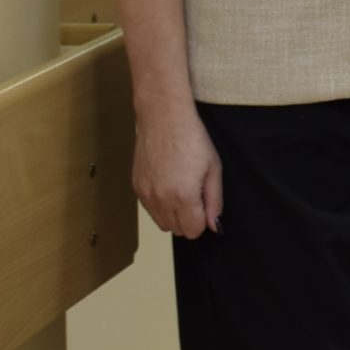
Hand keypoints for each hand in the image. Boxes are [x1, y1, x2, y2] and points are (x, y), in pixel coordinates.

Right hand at [133, 103, 222, 238]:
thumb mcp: (213, 170)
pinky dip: (160, 205)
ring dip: (173, 215)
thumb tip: (214, 226)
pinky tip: (168, 184)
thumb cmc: (193, 140)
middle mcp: (161, 199)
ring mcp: (145, 194)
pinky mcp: (136, 187)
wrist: (164, 119)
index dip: (202, 221)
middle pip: (177, 230)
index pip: (193, 231)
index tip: (205, 205)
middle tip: (195, 195)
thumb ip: (214, 202)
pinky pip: (149, 210)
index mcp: (184, 196)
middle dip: (189, 219)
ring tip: (181, 189)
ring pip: (161, 223)